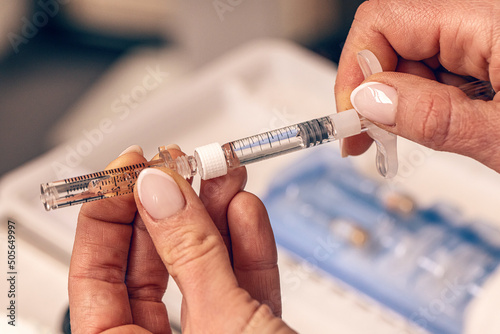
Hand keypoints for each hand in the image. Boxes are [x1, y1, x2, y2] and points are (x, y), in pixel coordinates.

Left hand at [68, 146, 294, 332]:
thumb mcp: (223, 321)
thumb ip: (192, 255)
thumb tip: (159, 192)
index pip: (94, 274)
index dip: (106, 213)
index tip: (131, 167)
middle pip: (150, 263)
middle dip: (171, 205)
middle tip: (182, 163)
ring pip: (201, 268)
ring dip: (216, 216)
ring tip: (223, 174)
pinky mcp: (249, 331)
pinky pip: (240, 284)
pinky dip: (247, 246)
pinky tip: (245, 211)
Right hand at [335, 0, 499, 171]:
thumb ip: (433, 116)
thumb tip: (368, 100)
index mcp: (489, 22)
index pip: (386, 19)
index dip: (356, 68)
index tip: (350, 116)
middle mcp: (482, 22)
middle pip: (395, 41)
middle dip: (374, 93)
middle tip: (368, 140)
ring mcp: (485, 38)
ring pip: (413, 60)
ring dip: (398, 104)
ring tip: (399, 141)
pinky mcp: (487, 57)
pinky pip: (437, 72)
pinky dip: (423, 104)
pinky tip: (428, 128)